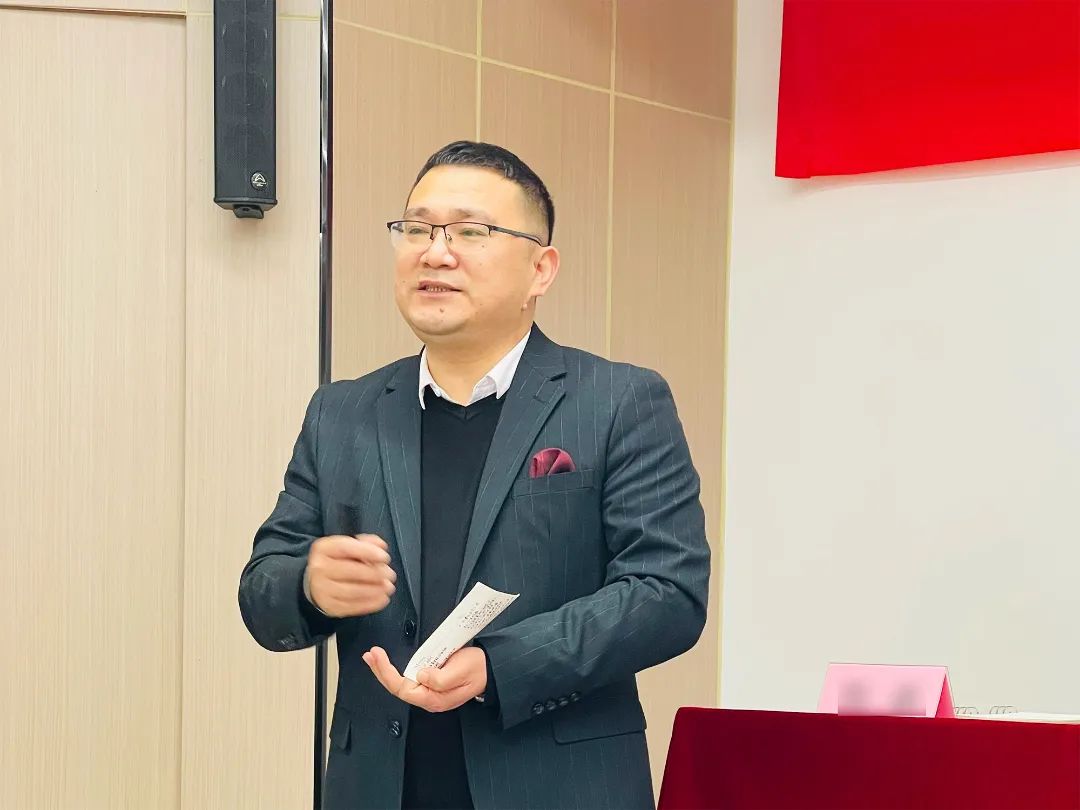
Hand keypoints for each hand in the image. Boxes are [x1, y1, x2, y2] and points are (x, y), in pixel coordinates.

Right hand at [305, 534, 396, 617]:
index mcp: (324, 548)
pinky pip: (352, 607)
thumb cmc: (337, 561)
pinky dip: (370, 604)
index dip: (368, 552)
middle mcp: (319, 569)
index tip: (385, 557)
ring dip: (375, 590)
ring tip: (388, 587)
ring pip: (352, 591)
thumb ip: (365, 542)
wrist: (315, 582)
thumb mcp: (347, 545)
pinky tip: (382, 599)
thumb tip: (381, 546)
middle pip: (351, 571)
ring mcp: (322, 590)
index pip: (346, 548)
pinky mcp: (329, 606)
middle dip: (375, 574)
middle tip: (390, 575)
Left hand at [362, 646, 486, 712]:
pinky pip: (408, 678)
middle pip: (397, 688)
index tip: (379, 657)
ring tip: (374, 657)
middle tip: (370, 655)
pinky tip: (388, 663)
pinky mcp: (430, 682)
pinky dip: (395, 669)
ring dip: (385, 670)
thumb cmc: (477, 669)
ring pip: (400, 683)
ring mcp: (428, 691)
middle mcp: (428, 697)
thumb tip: (421, 675)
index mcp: (434, 698)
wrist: (489, 669)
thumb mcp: (461, 671)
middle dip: (380, 671)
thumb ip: (440, 678)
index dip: (387, 673)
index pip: (402, 689)